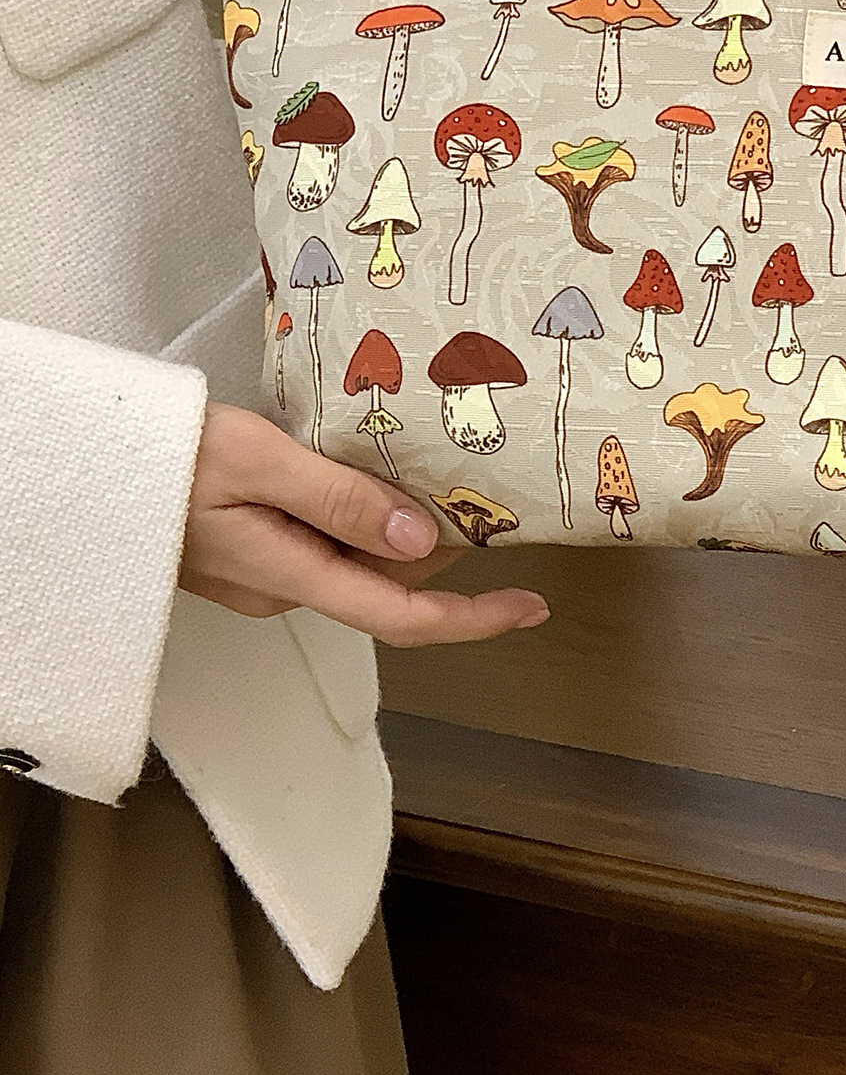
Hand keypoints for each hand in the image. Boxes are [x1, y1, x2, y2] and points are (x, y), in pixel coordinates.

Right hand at [179, 404, 548, 645]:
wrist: (87, 466)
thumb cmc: (168, 455)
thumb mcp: (260, 462)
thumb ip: (340, 500)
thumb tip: (424, 539)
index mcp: (292, 576)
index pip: (402, 617)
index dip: (473, 619)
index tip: (530, 606)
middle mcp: (287, 588)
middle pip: (389, 586)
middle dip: (447, 558)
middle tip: (493, 501)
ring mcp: (267, 574)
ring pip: (361, 564)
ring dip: (407, 535)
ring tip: (446, 478)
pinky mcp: (254, 551)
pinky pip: (330, 546)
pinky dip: (367, 520)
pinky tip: (378, 477)